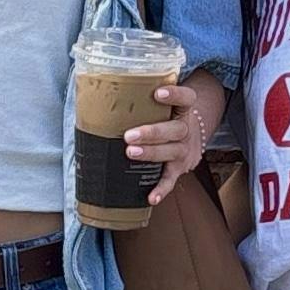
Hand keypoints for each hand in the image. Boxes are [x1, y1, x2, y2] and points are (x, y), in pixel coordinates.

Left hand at [125, 82, 204, 206]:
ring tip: (131, 153)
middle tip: (130, 135)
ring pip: (170, 151)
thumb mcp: (163, 105)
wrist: (193, 140)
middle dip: (151, 132)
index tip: (158, 93)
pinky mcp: (178, 169)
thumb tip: (96, 92)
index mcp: (182, 110)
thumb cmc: (167, 118)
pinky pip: (170, 180)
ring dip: (151, 153)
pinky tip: (151, 196)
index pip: (186, 98)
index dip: (174, 95)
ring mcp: (183, 150)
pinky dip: (162, 189)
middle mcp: (185, 130)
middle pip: (173, 129)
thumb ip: (142, 98)